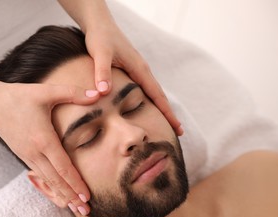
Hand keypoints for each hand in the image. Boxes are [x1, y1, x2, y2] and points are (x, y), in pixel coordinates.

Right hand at [0, 79, 99, 214]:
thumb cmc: (20, 96)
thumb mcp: (47, 91)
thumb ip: (73, 93)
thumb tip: (98, 93)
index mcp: (44, 139)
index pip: (63, 167)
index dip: (76, 183)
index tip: (87, 196)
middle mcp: (35, 152)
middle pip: (56, 180)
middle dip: (71, 196)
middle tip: (85, 211)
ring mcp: (27, 155)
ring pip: (47, 180)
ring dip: (61, 194)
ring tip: (73, 207)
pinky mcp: (22, 154)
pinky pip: (39, 175)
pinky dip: (50, 186)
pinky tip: (57, 192)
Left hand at [85, 20, 182, 135]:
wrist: (99, 23)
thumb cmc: (100, 37)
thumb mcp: (100, 54)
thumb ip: (102, 72)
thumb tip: (105, 92)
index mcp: (139, 68)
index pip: (157, 95)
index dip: (166, 112)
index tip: (176, 128)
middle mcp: (142, 70)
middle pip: (159, 96)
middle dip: (169, 114)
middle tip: (178, 132)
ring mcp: (138, 70)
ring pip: (153, 92)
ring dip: (161, 107)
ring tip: (167, 123)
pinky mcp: (132, 70)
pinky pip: (145, 88)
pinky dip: (151, 100)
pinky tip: (149, 107)